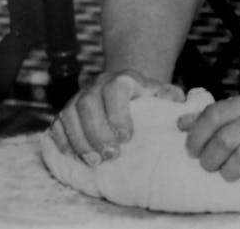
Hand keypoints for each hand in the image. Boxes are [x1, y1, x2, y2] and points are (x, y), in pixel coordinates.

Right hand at [49, 69, 183, 165]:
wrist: (126, 87)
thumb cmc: (148, 99)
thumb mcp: (163, 94)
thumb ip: (171, 99)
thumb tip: (182, 108)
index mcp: (124, 78)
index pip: (115, 89)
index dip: (117, 113)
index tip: (126, 138)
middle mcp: (98, 84)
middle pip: (87, 103)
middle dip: (97, 132)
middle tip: (110, 156)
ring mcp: (79, 96)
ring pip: (69, 114)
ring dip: (80, 140)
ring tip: (94, 162)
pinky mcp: (67, 111)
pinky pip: (57, 123)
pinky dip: (62, 141)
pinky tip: (73, 157)